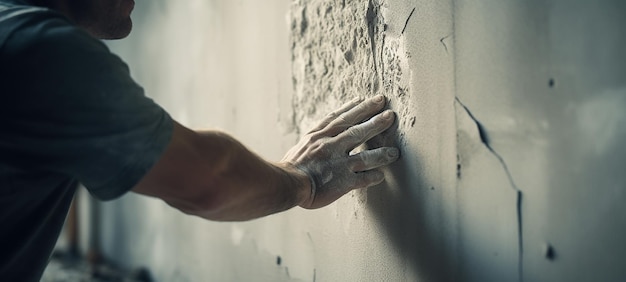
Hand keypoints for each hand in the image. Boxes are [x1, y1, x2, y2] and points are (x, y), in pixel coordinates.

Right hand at [282, 95, 398, 208]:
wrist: (285, 184)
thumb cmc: (291, 167)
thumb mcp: (302, 144)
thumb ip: (317, 137)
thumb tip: (328, 130)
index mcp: (319, 135)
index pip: (340, 118)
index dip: (355, 108)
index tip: (367, 99)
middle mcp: (331, 146)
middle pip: (357, 130)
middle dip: (375, 121)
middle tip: (390, 114)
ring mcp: (338, 164)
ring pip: (366, 156)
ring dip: (382, 153)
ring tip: (394, 152)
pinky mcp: (342, 182)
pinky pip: (363, 179)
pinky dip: (373, 176)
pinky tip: (381, 175)